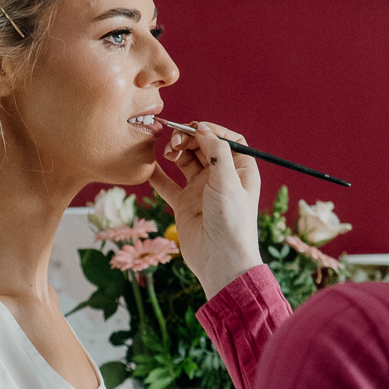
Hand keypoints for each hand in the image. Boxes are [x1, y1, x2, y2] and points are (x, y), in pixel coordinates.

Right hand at [150, 120, 261, 298]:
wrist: (220, 260)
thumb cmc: (232, 221)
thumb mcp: (227, 181)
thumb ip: (216, 152)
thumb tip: (203, 128)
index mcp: (240, 170)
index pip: (228, 140)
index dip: (212, 130)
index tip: (195, 128)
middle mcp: (221, 178)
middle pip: (203, 147)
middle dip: (188, 138)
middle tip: (175, 139)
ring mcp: (201, 190)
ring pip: (185, 161)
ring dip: (175, 152)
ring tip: (167, 152)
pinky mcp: (184, 204)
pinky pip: (167, 184)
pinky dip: (157, 174)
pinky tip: (148, 165)